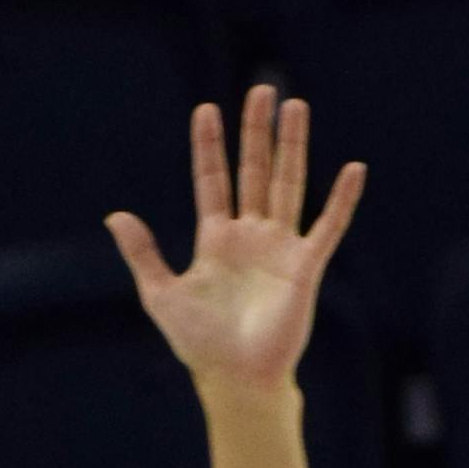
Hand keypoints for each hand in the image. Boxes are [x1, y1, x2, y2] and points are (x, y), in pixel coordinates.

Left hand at [105, 92, 361, 403]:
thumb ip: (143, 253)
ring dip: (292, 146)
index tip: (206, 110)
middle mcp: (250, 235)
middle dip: (256, 131)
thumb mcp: (161, 293)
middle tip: (261, 89)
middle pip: (253, 170)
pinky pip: (328, 227)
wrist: (236, 378)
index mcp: (216, 239)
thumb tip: (115, 215)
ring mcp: (280, 247)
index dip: (209, 146)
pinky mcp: (305, 266)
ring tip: (295, 106)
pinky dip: (341, 199)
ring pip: (287, 184)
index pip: (213, 180)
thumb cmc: (200, 343)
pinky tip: (353, 169)